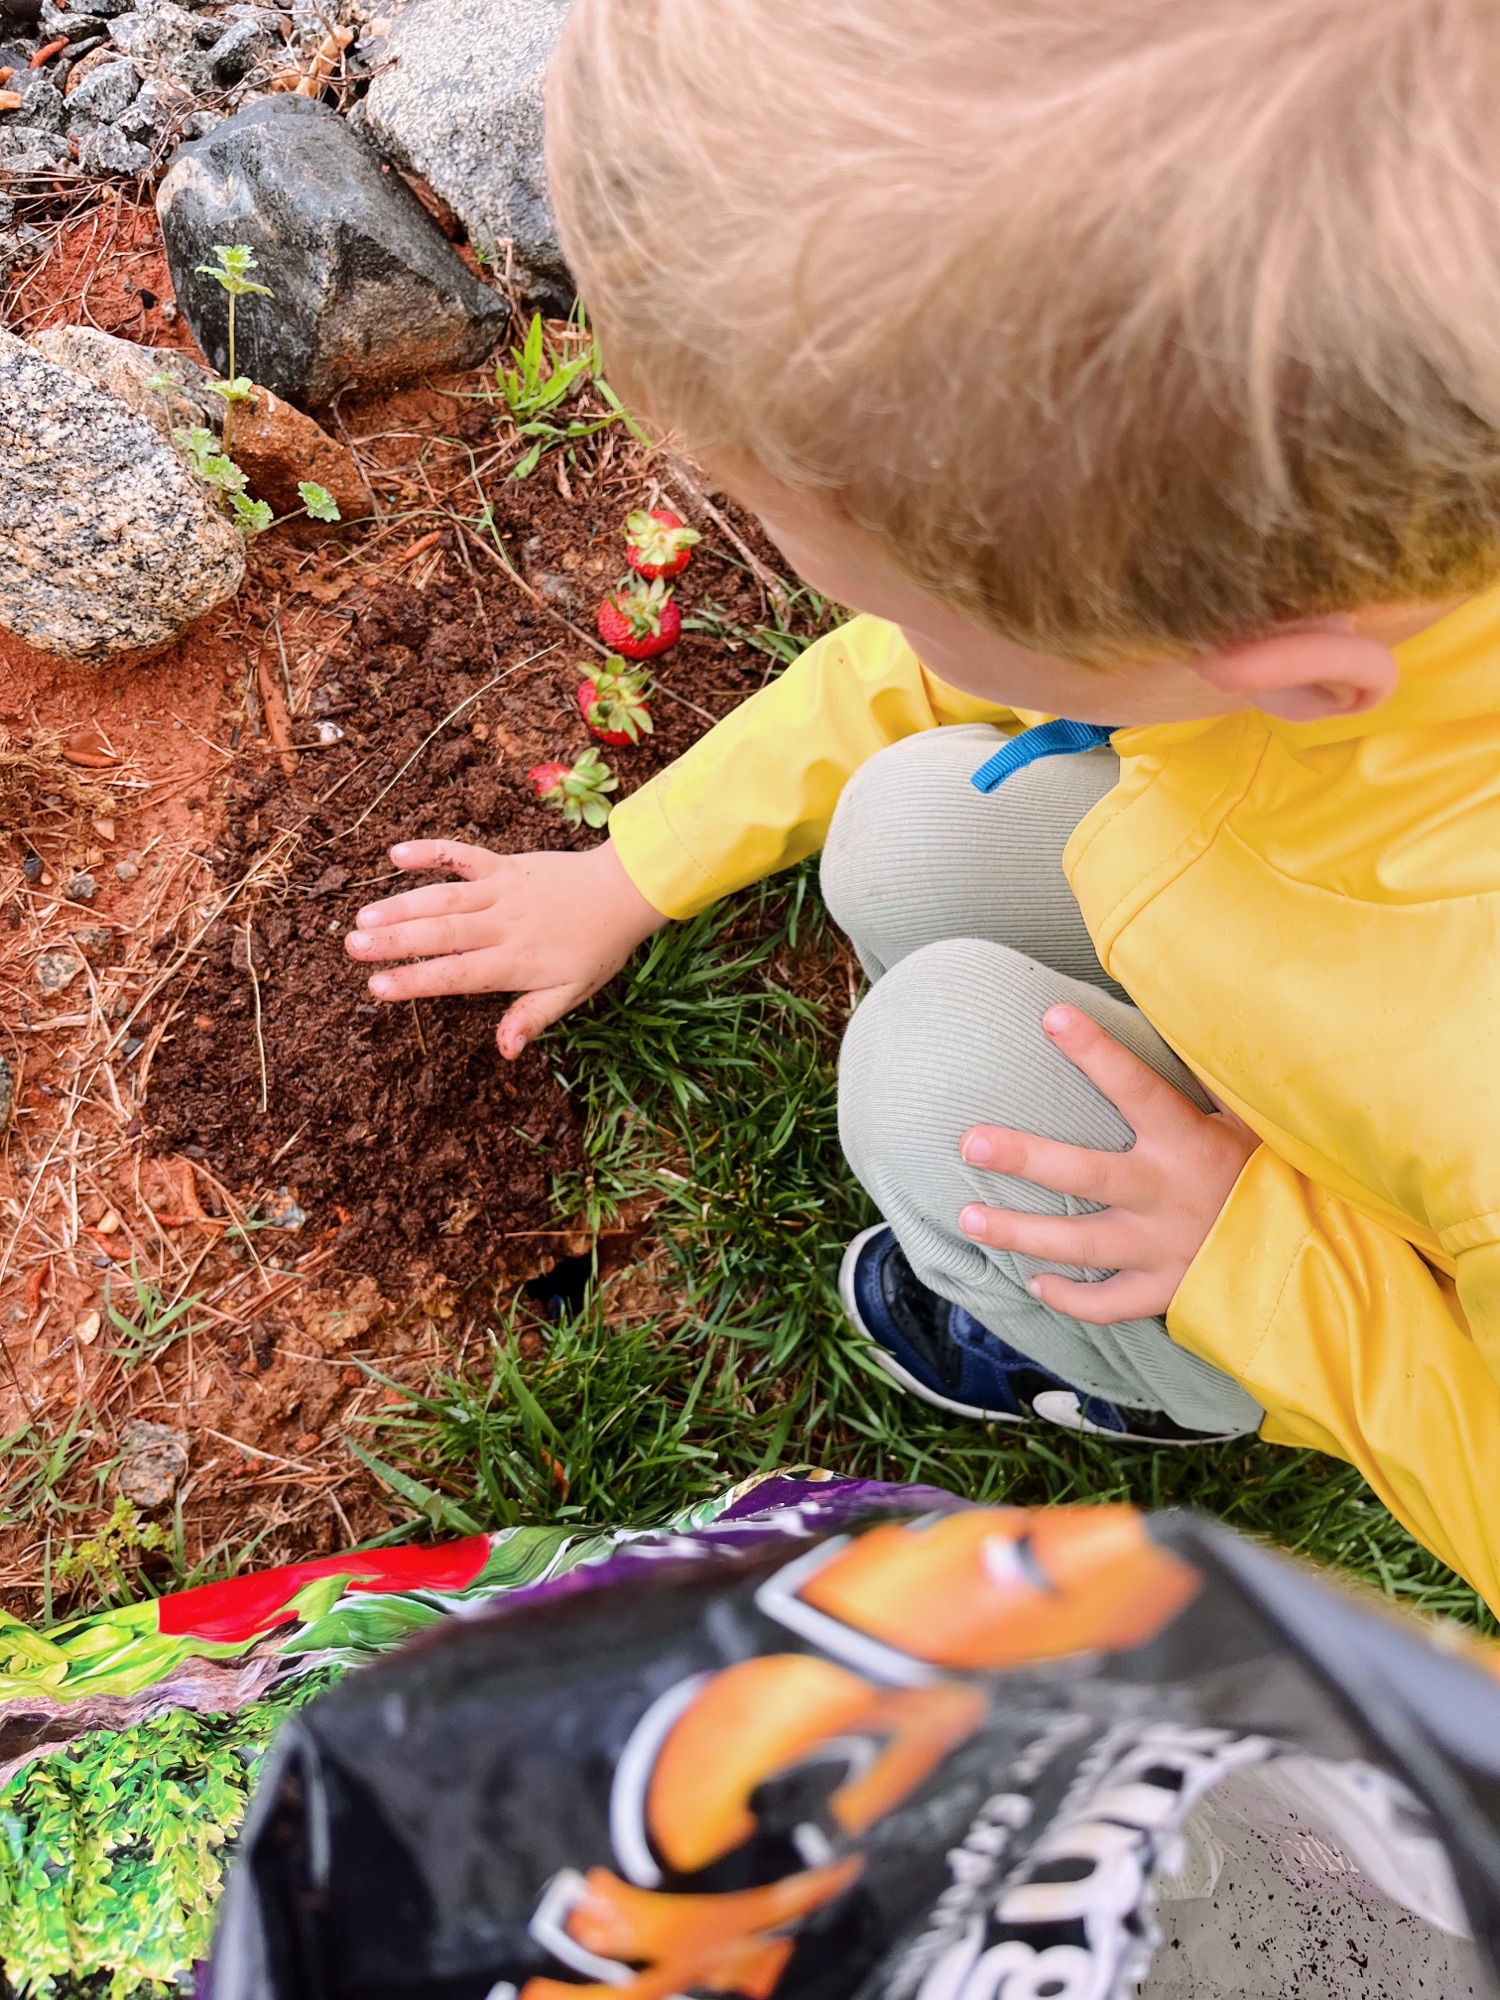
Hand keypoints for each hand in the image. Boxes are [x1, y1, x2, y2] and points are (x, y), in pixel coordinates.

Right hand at [344, 839, 666, 1058]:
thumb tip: (504, 1052)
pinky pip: (464, 854)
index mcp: (514, 962)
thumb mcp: (571, 994)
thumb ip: (532, 1018)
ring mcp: (501, 891)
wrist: (622, 893)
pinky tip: (398, 854)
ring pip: (444, 897)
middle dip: (395, 940)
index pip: (457, 975)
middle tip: (353, 947)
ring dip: (402, 904)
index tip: (377, 988)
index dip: (416, 981)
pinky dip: (432, 851)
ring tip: (363, 916)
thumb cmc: (595, 949)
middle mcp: (502, 925)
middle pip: (441, 934)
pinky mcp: (505, 864)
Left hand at [956, 1005, 1258, 1322]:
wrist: (1324, 1261)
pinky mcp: (1166, 1291)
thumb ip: (1214, 1076)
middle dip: (1024, 1158)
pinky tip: (1035, 1284)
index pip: (1137, 1087)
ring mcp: (1164, 1249)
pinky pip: (1109, 1304)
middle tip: (971, 1144)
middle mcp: (1168, 1195)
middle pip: (1085, 1175)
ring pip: (1081, 1246)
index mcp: (1190, 1141)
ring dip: (1021, 1235)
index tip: (1051, 1018)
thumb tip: (1191, 1011)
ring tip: (968, 1219)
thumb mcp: (1255, 1120)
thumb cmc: (1280, 1174)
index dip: (1096, 1053)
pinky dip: (1070, 1298)